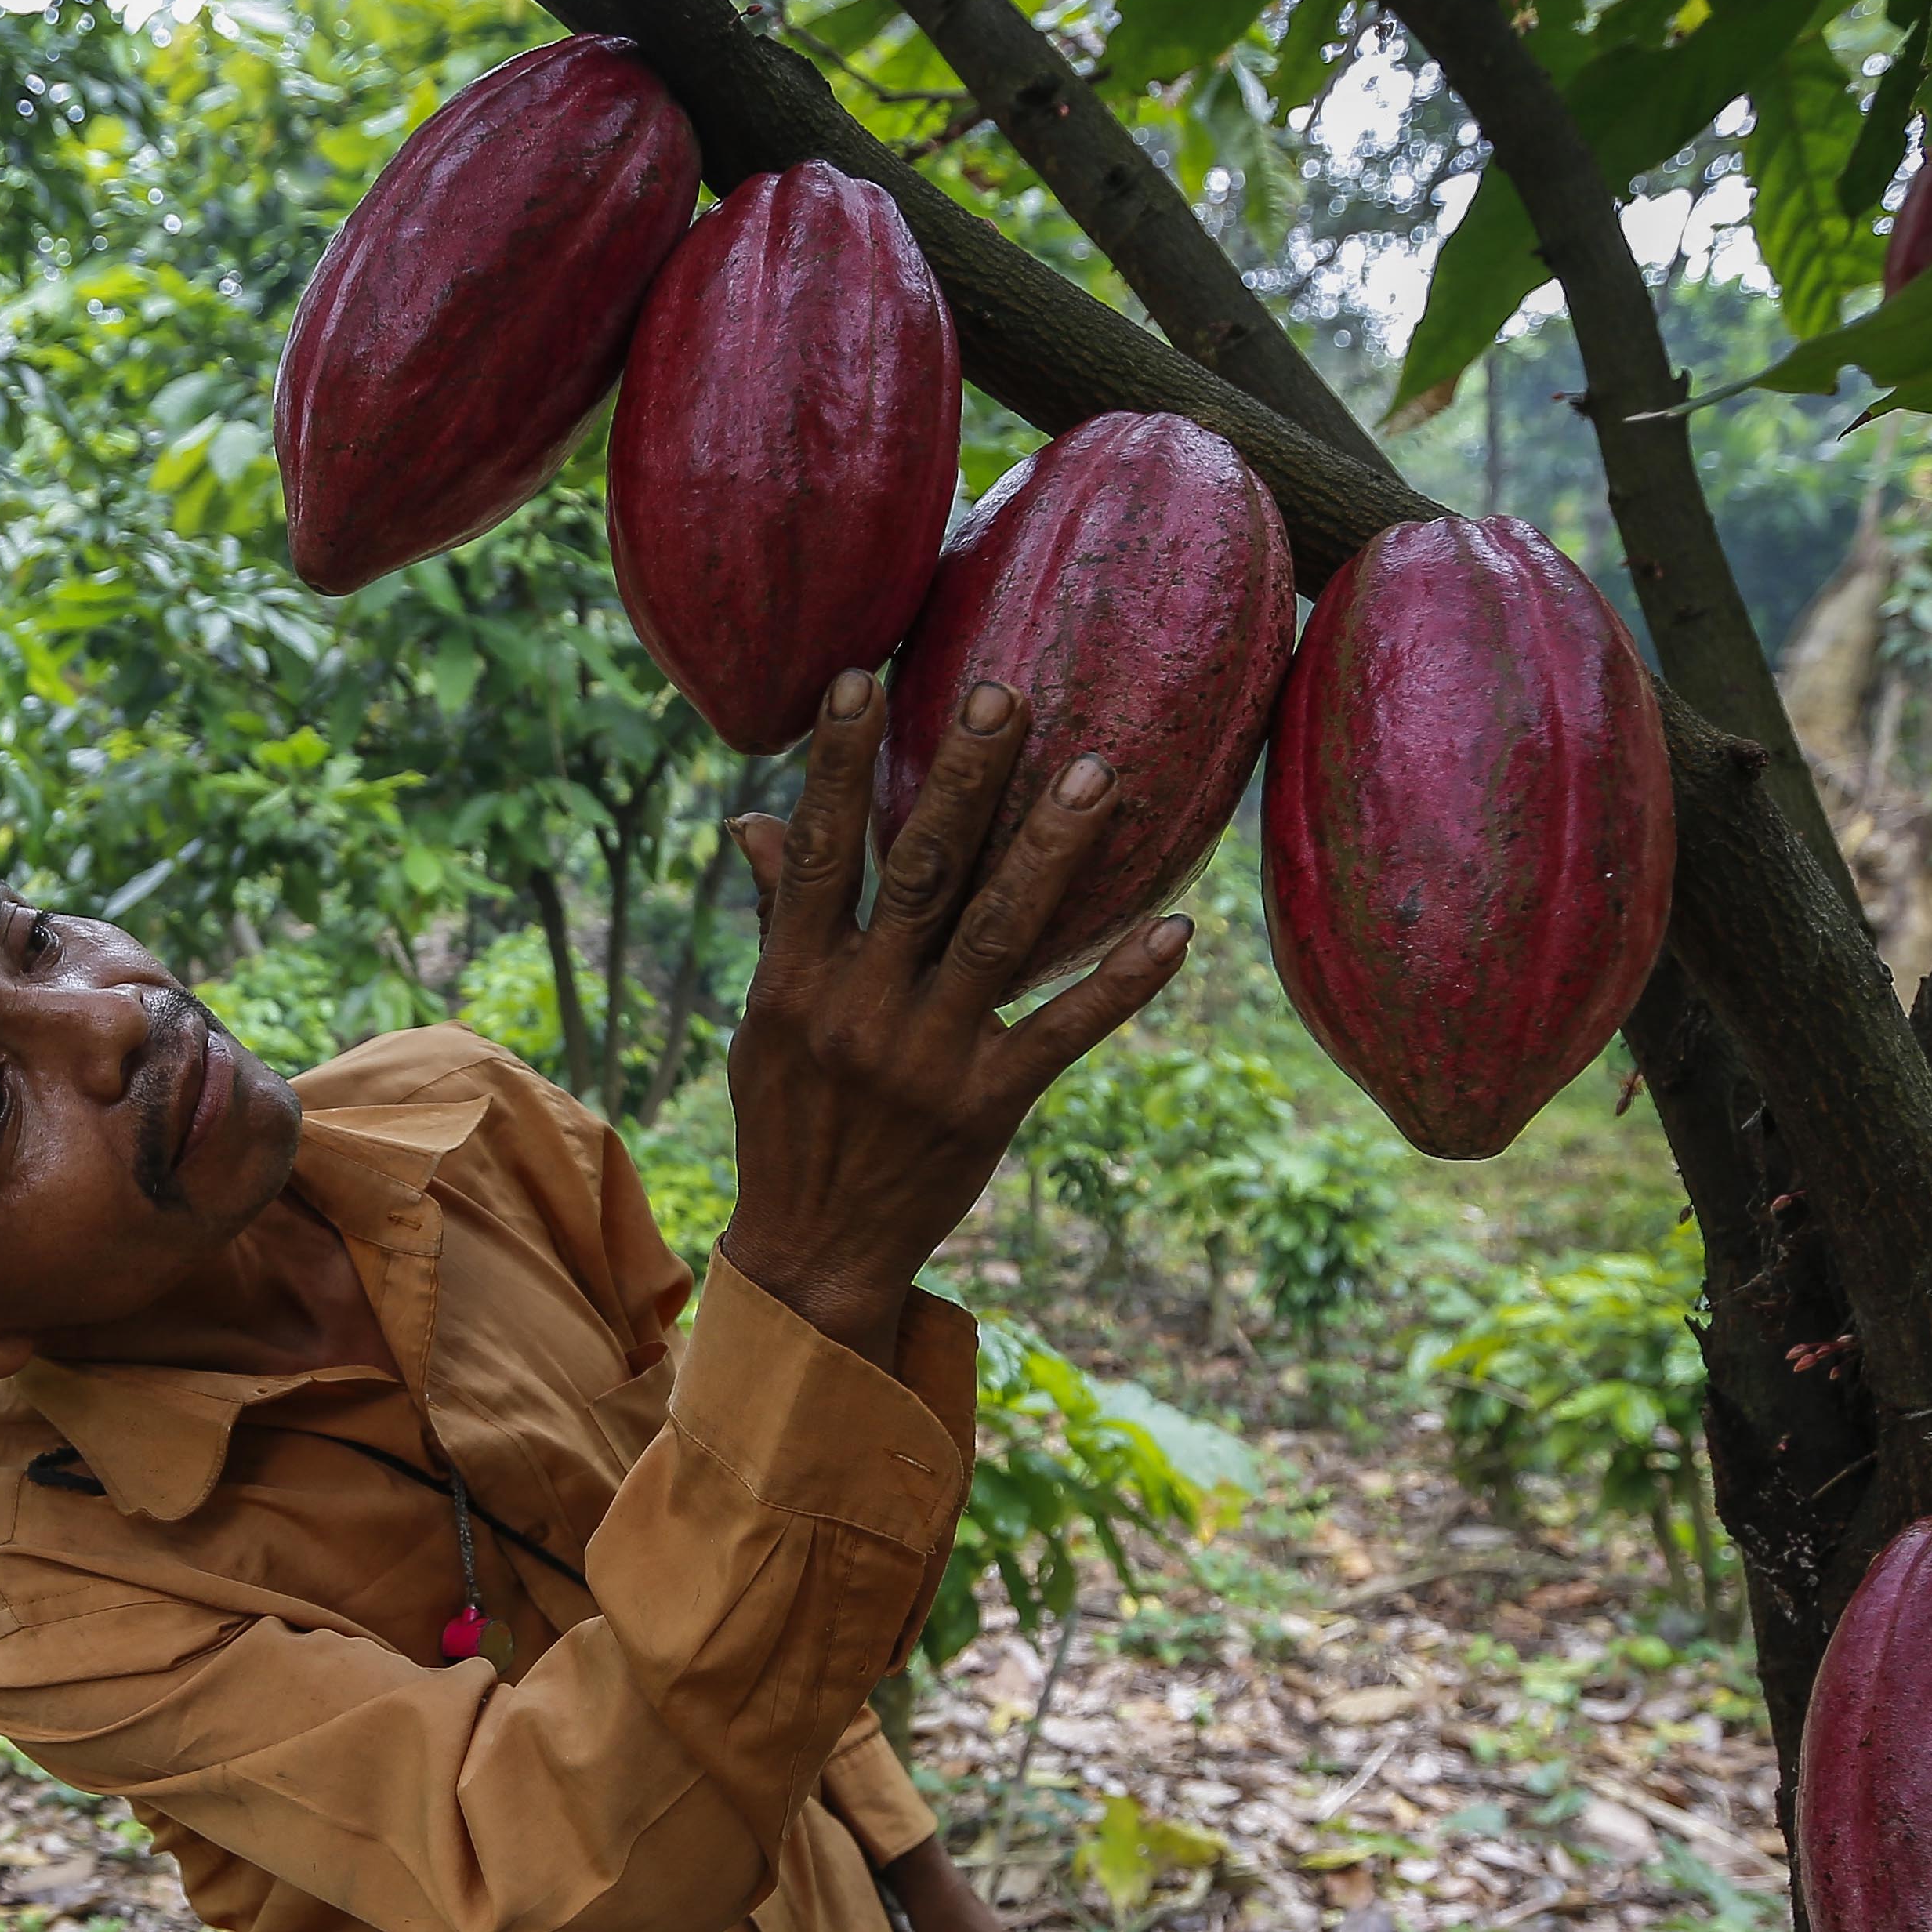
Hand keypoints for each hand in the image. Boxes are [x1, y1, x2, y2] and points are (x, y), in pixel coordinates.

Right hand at [716, 674, 1188, 1364]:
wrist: (814, 1253)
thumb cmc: (788, 1122)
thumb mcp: (764, 1024)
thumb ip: (777, 921)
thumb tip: (755, 819)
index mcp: (794, 983)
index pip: (817, 854)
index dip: (834, 765)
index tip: (858, 678)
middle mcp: (858, 1012)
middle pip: (917, 875)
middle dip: (962, 781)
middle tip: (1004, 696)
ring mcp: (926, 1059)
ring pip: (996, 936)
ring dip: (1051, 854)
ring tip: (1096, 777)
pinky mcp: (987, 1106)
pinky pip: (1063, 1031)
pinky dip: (1121, 982)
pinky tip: (1176, 932)